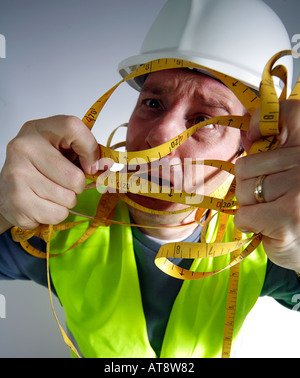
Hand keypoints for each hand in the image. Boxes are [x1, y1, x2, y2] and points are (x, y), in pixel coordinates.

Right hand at [0, 115, 99, 229]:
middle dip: (77, 186)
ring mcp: (18, 174)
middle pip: (75, 177)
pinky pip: (57, 214)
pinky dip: (55, 213)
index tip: (89, 164)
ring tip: (50, 193)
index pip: (74, 128)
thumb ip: (86, 152)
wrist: (8, 190)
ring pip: (68, 198)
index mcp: (39, 129)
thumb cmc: (42, 168)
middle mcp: (24, 147)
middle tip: (63, 182)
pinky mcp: (17, 200)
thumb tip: (106, 166)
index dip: (90, 149)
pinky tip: (42, 203)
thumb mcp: (63, 151)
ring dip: (66, 201)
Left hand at [235, 100, 299, 271]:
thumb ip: (270, 153)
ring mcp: (298, 191)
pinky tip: (267, 228)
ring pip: (244, 191)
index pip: (290, 113)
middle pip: (246, 164)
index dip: (262, 121)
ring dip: (250, 207)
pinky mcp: (287, 218)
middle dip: (250, 186)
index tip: (255, 137)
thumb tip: (248, 133)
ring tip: (271, 214)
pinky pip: (244, 215)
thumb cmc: (297, 210)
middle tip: (270, 199)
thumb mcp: (290, 175)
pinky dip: (248, 225)